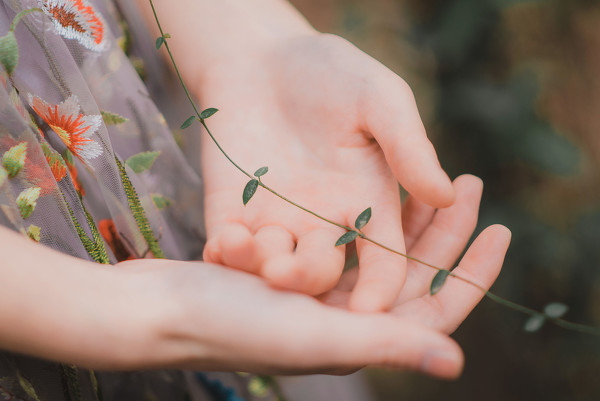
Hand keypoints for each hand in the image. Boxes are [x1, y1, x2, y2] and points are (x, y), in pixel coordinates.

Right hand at [113, 181, 508, 377]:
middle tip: (468, 181)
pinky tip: (377, 177)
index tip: (500, 228)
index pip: (434, 309)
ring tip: (432, 174)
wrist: (158, 309)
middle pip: (410, 272)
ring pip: (379, 247)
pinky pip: (342, 233)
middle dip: (442, 230)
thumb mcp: (313, 336)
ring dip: (407, 213)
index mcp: (359, 340)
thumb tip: (457, 362)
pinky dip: (363, 206)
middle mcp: (344, 318)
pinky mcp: (293, 267)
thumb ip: (383, 346)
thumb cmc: (230, 326)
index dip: (472, 272)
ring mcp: (319, 293)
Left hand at [199, 32, 453, 311]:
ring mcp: (277, 220)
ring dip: (262, 265)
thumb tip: (446, 194)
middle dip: (307, 276)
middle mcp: (324, 223)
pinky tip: (220, 245)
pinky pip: (230, 244)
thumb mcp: (378, 99)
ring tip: (249, 250)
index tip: (370, 309)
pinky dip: (226, 251)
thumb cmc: (333, 73)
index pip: (382, 258)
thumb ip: (407, 145)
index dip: (379, 286)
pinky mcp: (233, 212)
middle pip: (322, 269)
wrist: (265, 58)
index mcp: (368, 204)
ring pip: (274, 263)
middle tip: (287, 273)